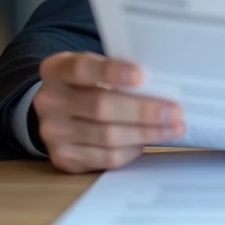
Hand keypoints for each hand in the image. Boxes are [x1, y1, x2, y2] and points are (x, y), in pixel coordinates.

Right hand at [33, 52, 184, 173]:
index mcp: (56, 70)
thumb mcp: (94, 67)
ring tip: (173, 127)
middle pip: (100, 107)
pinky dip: (131, 149)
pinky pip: (105, 157)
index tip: (140, 75)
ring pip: (106, 136)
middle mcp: (49, 101)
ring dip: (145, 133)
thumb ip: (116, 71)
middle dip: (142, 110)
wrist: (57, 109)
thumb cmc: (87, 82)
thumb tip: (161, 83)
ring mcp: (53, 133)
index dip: (110, 72)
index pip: (82, 69)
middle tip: (174, 111)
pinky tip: (147, 141)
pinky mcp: (64, 157)